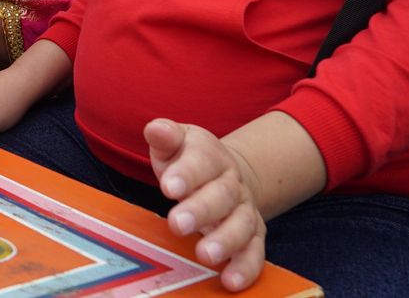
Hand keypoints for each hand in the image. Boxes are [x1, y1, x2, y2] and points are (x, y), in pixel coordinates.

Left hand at [146, 119, 267, 291]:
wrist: (227, 172)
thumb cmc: (190, 159)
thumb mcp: (176, 142)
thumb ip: (165, 137)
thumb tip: (154, 128)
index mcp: (210, 156)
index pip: (200, 162)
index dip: (186, 174)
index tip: (169, 186)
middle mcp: (232, 183)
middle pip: (221, 196)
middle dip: (201, 210)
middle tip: (177, 223)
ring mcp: (244, 210)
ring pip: (242, 225)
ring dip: (225, 241)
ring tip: (205, 254)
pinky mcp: (253, 235)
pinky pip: (254, 252)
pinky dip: (246, 267)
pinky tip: (230, 280)